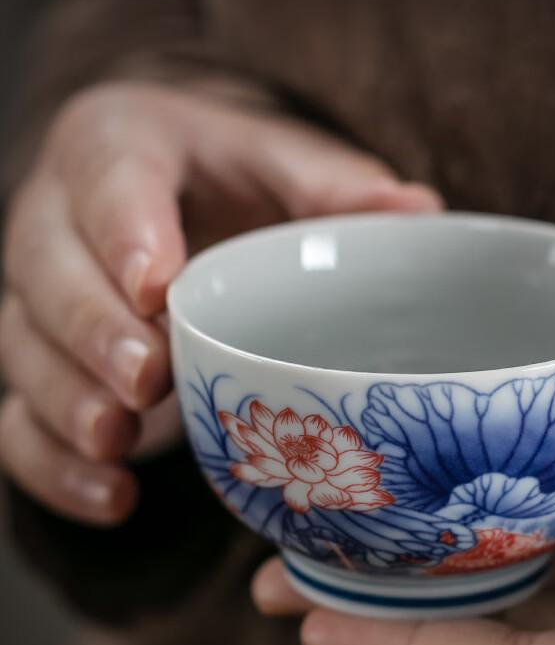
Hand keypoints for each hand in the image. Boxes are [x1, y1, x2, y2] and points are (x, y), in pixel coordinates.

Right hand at [0, 82, 440, 523]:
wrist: (174, 199)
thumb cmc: (232, 180)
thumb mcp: (284, 165)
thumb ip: (340, 188)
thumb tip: (423, 213)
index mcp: (121, 148)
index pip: (107, 178)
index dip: (122, 230)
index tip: (158, 286)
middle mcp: (62, 221)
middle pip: (48, 273)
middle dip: (92, 330)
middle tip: (146, 378)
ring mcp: (43, 300)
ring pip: (25, 350)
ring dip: (65, 402)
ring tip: (116, 440)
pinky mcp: (45, 365)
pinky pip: (18, 419)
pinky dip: (55, 466)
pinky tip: (112, 497)